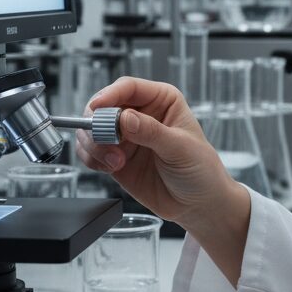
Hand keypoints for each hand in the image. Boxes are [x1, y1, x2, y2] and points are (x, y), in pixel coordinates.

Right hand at [75, 76, 233, 225]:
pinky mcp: (115, 157)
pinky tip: (110, 168)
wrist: (198, 203)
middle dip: (97, 123)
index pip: (129, 88)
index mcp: (161, 100)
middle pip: (104, 106)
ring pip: (92, 129)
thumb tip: (125, 119)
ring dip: (94, 144)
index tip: (97, 108)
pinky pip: (92, 151)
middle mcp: (140, 113)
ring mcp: (126, 136)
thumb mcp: (180, 147)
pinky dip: (92, 159)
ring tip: (115, 162)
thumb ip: (152, 132)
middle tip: (104, 141)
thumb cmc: (200, 169)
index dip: (109, 95)